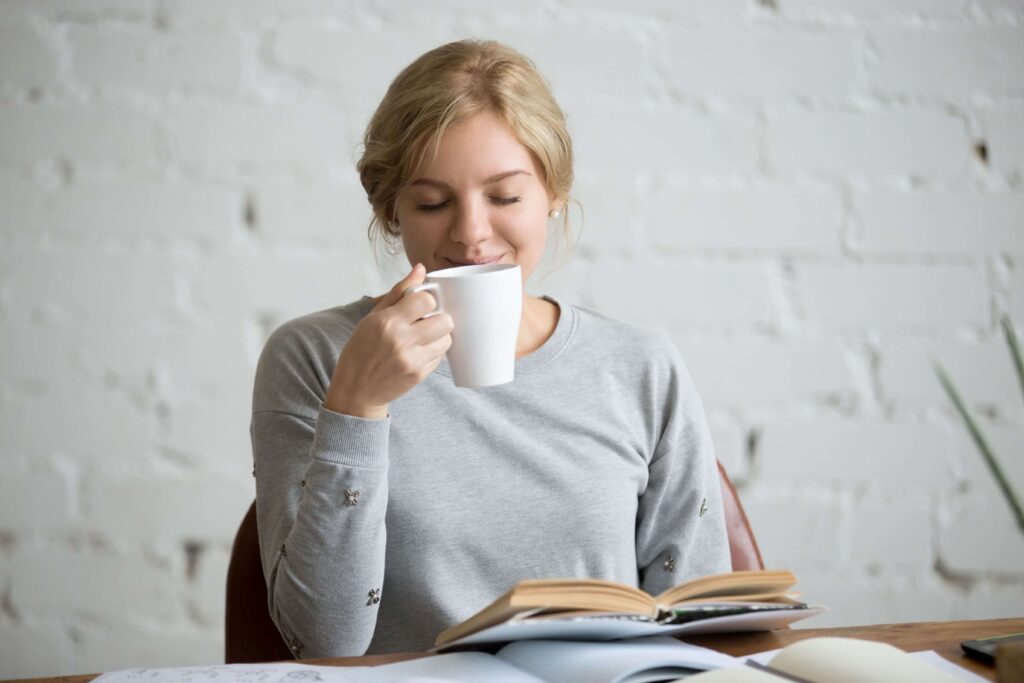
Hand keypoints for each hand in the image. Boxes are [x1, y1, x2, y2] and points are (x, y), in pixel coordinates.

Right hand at [324, 264, 452, 418]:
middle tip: (427, 322)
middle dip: (439, 318)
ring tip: (423, 338)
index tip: (420, 305)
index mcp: (387, 321)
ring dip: (439, 336)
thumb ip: (399, 292)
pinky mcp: (419, 375)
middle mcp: (401, 340)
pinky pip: (440, 357)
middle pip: (445, 321)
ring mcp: (412, 360)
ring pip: (447, 340)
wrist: (356, 390)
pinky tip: (419, 352)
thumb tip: (420, 269)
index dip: (427, 300)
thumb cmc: (361, 350)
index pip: (426, 300)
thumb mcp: (372, 317)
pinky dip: (434, 352)